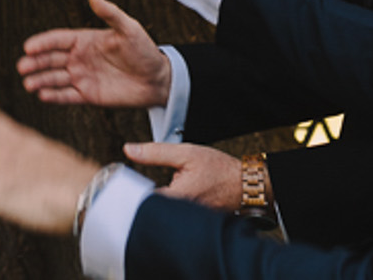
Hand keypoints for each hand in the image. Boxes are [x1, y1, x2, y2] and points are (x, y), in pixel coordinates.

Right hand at [19, 0, 172, 107]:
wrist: (158, 79)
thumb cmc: (144, 51)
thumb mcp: (129, 29)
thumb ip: (110, 13)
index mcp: (85, 40)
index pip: (57, 39)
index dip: (42, 43)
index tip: (28, 46)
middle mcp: (79, 58)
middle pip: (51, 59)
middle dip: (35, 62)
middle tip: (22, 66)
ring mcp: (82, 77)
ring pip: (55, 78)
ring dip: (40, 80)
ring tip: (28, 84)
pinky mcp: (88, 95)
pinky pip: (67, 96)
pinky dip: (54, 96)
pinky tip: (42, 95)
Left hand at [123, 142, 244, 211]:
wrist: (247, 184)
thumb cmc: (221, 170)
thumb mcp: (186, 153)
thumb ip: (155, 152)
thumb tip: (129, 150)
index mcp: (177, 197)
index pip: (141, 200)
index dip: (130, 191)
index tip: (125, 183)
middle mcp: (183, 214)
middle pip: (149, 211)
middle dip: (141, 199)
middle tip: (137, 186)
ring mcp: (189, 221)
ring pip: (161, 215)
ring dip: (154, 205)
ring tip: (155, 193)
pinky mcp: (193, 223)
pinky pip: (174, 218)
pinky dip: (168, 210)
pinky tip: (169, 200)